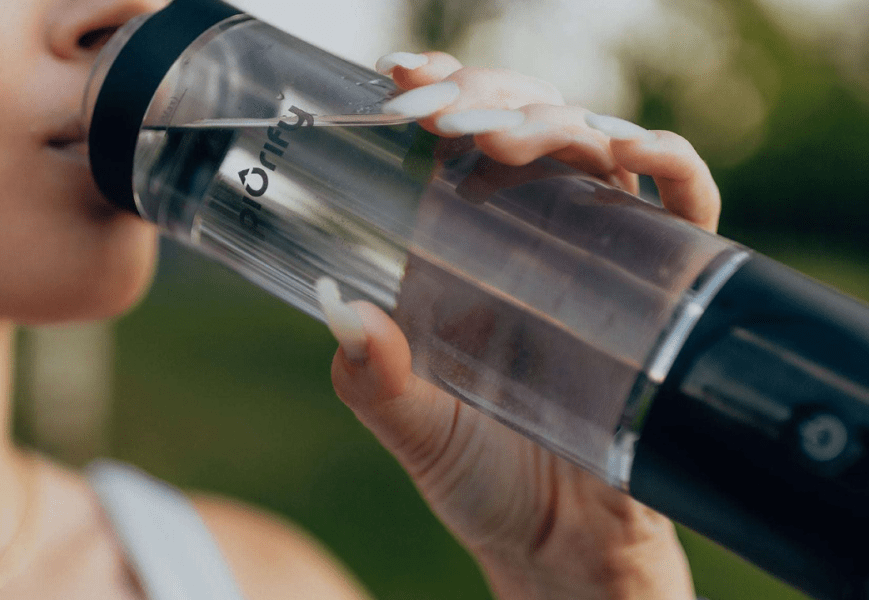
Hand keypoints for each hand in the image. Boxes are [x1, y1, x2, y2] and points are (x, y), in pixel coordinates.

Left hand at [322, 52, 719, 599]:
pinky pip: (682, 204)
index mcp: (465, 253)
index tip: (404, 80)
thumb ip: (373, 382)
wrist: (565, 545)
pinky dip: (669, 164)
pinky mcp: (662, 283)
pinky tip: (631, 153)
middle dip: (490, 98)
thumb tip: (339, 308)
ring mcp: (599, 254)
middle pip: (525, 126)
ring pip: (595, 147)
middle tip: (452, 117)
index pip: (457, 143)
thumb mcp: (416, 430)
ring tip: (510, 140)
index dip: (438, 95)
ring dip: (558, 121)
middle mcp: (532, 239)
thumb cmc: (484, 482)